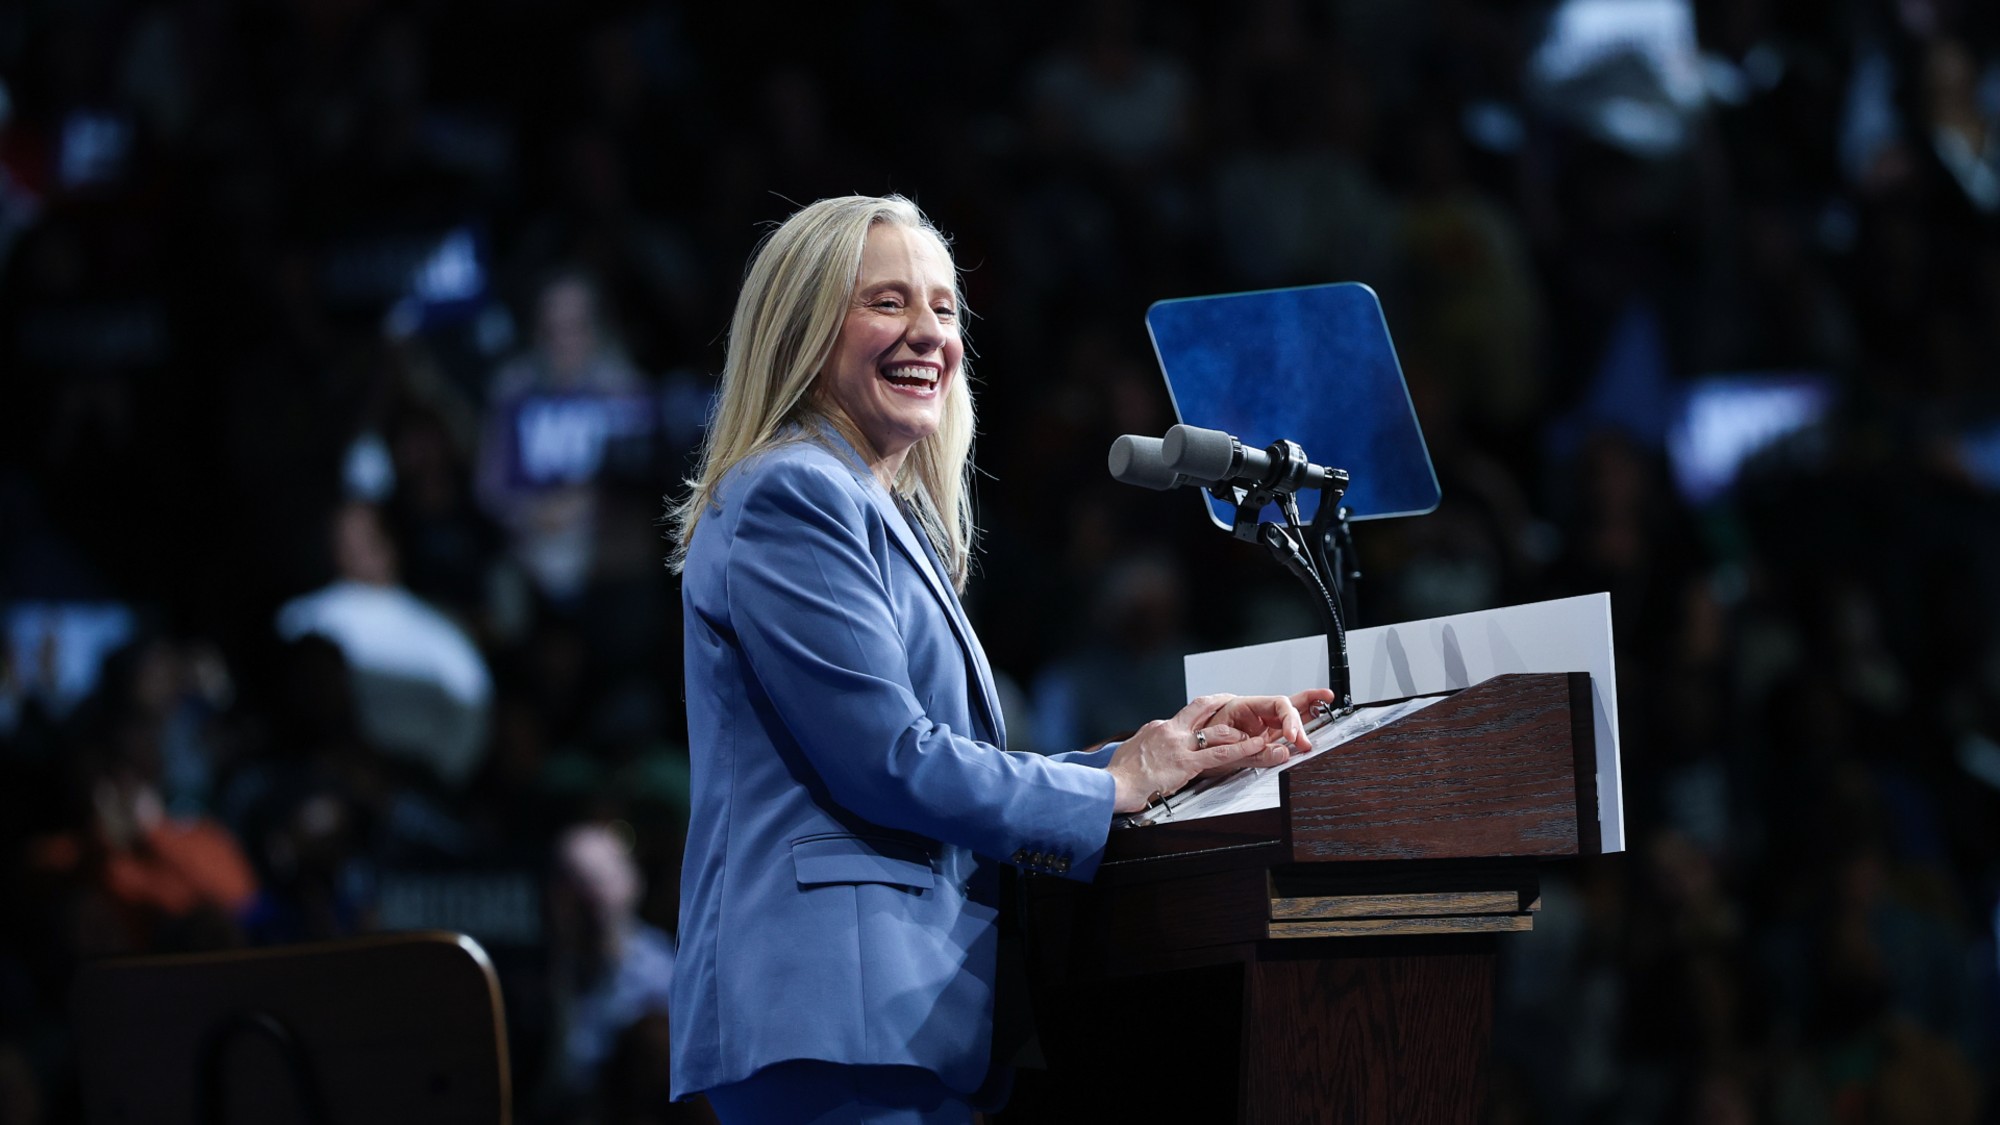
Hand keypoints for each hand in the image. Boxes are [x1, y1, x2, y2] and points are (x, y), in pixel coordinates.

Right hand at [1105, 689, 1330, 813]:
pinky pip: (1221, 754)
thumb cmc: (1118, 776)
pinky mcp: (1187, 763)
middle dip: (1221, 701)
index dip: (1200, 713)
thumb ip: (1143, 746)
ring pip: (1216, 729)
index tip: (1210, 710)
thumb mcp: (1130, 753)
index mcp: (1156, 728)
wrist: (1112, 785)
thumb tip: (1144, 749)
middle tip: (1236, 700)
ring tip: (1256, 732)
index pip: (1183, 716)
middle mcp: (1170, 730)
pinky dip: (1242, 749)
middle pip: (1201, 707)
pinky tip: (1256, 747)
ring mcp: (1179, 745)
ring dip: (1238, 731)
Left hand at [1193, 688, 1336, 777]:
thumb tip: (1282, 753)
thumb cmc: (1200, 748)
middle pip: (1285, 708)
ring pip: (1288, 714)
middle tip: (1306, 742)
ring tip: (1322, 708)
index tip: (1293, 737)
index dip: (1288, 719)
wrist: (1186, 758)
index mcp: (1243, 707)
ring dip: (1304, 717)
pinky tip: (1313, 718)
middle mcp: (1254, 713)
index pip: (1276, 704)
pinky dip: (1299, 727)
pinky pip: (1284, 731)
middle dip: (1300, 721)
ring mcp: (1259, 725)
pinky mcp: (1262, 739)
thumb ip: (1256, 754)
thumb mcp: (1225, 754)